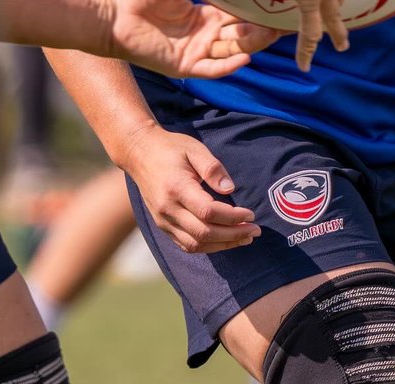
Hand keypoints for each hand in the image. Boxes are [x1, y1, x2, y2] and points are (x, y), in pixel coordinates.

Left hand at [105, 0, 278, 77]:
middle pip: (243, 34)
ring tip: (271, 33)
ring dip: (252, 44)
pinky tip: (245, 57)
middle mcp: (205, 34)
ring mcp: (196, 51)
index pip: (240, 13)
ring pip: (233, 52)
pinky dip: (229, 65)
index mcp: (205, 14)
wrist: (110, 15)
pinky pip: (212, 69)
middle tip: (287, 19)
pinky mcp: (184, 66)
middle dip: (264, 28)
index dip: (259, 8)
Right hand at [122, 123, 259, 253]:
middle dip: (233, 235)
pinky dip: (207, 246)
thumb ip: (212, 168)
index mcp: (176, 187)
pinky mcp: (162, 225)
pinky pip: (186, 244)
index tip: (251, 214)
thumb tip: (230, 189)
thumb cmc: (170, 148)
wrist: (139, 153)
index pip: (209, 212)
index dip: (233, 217)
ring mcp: (163, 220)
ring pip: (195, 244)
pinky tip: (223, 241)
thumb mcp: (194, 149)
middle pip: (204, 232)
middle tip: (255, 231)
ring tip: (244, 238)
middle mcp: (167, 208)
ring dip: (223, 245)